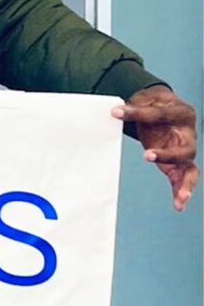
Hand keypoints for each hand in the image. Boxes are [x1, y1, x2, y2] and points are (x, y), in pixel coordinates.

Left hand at [112, 87, 197, 210]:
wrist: (165, 106)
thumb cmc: (156, 104)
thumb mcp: (145, 100)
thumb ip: (133, 109)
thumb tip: (114, 112)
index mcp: (181, 113)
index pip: (159, 115)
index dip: (137, 113)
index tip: (115, 112)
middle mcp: (188, 134)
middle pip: (186, 148)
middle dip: (169, 155)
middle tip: (148, 155)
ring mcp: (185, 150)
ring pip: (190, 169)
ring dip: (185, 183)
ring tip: (181, 197)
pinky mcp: (178, 163)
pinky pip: (182, 178)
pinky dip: (180, 190)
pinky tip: (178, 205)